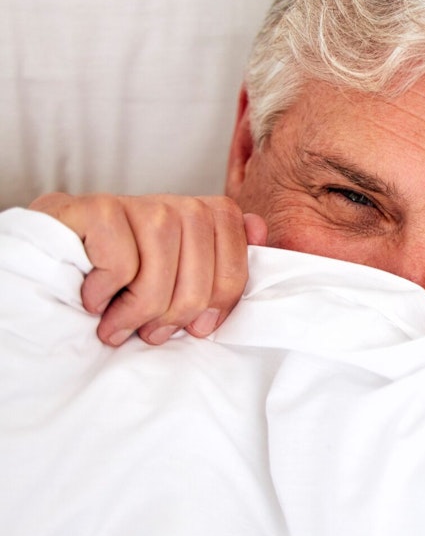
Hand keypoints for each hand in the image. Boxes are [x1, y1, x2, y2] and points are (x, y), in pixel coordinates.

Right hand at [28, 192, 265, 345]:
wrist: (53, 260)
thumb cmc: (124, 279)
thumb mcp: (181, 280)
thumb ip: (224, 261)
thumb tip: (260, 231)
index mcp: (208, 219)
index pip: (237, 268)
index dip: (218, 306)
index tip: (195, 328)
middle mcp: (178, 204)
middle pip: (201, 277)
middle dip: (175, 317)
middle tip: (149, 333)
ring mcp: (139, 203)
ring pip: (161, 272)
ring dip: (136, 311)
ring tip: (118, 324)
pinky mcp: (99, 208)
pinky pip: (121, 263)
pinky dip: (105, 291)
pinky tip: (94, 296)